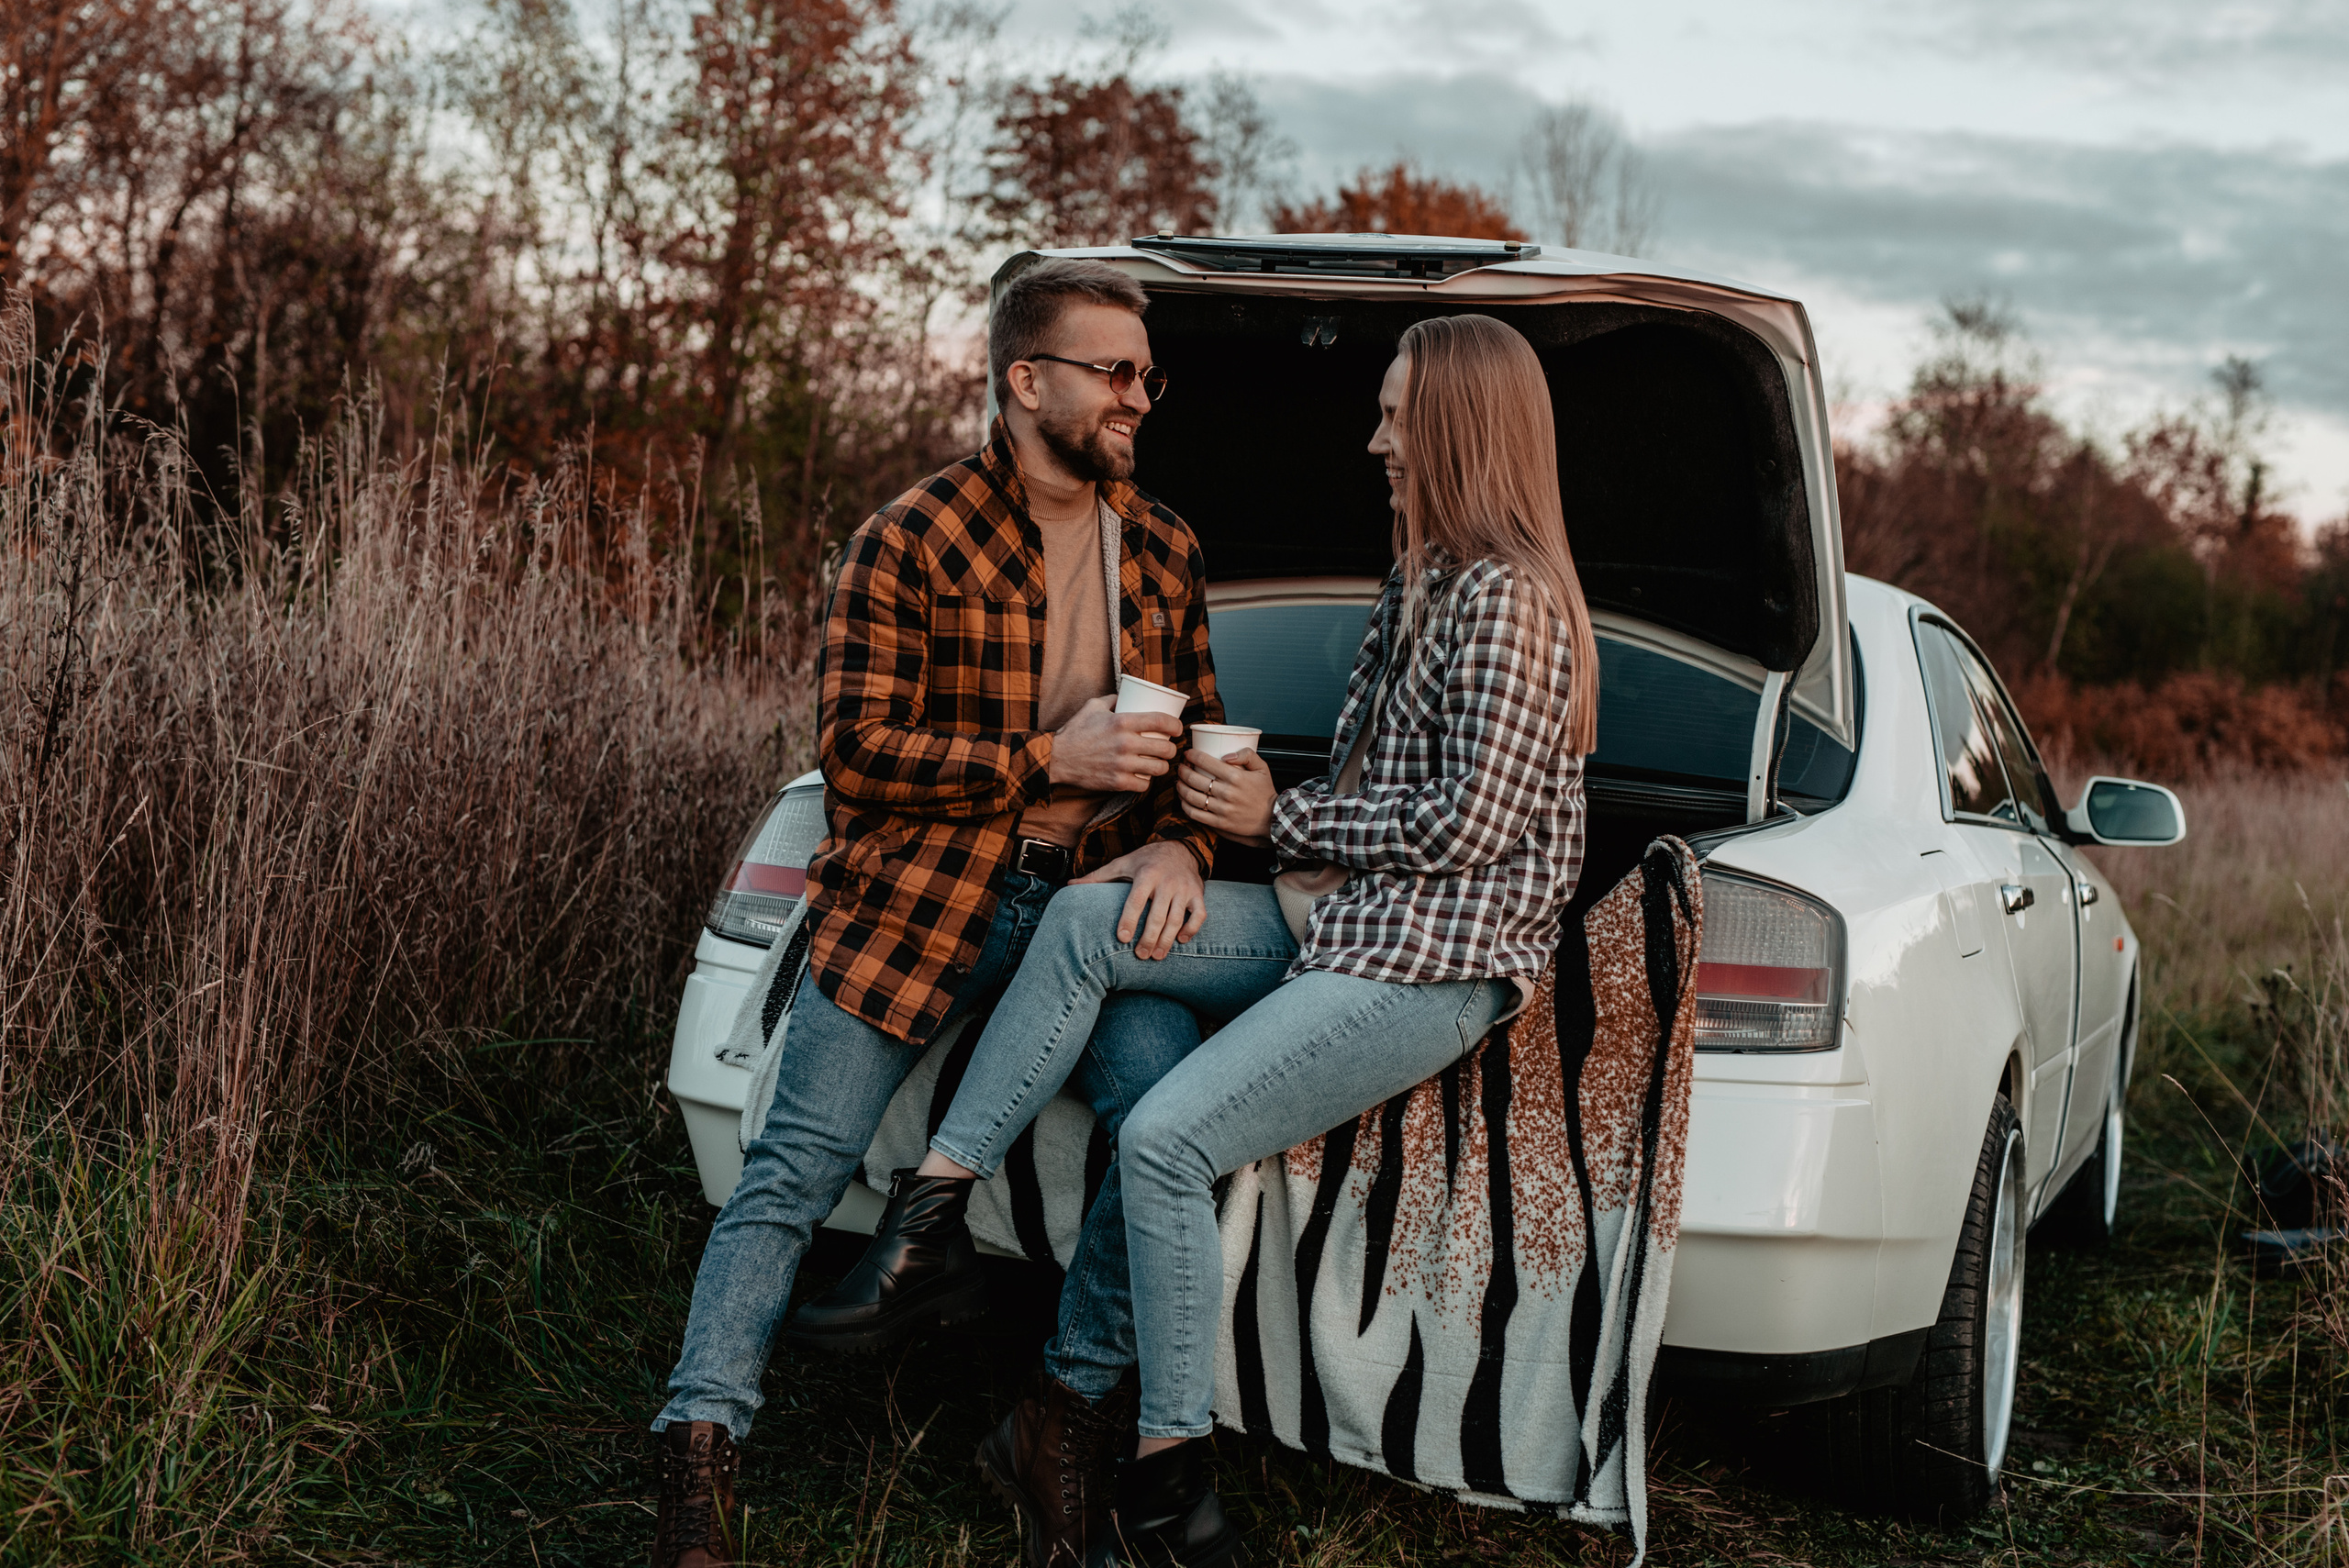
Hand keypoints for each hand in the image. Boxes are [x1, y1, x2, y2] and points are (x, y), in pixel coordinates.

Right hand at [1049, 695, 1181, 792]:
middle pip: (1165, 748)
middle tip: (1167, 749)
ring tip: (1158, 763)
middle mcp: (1125, 743)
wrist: (1057, 758)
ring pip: (1159, 768)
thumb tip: (1126, 695)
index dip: (1176, 725)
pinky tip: (1143, 777)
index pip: (1161, 721)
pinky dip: (1145, 782)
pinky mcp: (1117, 782)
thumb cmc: (1075, 731)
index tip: (1178, 729)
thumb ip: (1112, 699)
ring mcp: (1122, 765)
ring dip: (1161, 766)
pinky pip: (1144, 785)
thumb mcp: (1092, 707)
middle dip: (1171, 749)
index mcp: (1122, 722)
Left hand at [1071, 839, 1205, 959]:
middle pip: (1158, 915)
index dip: (1129, 919)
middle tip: (1139, 955)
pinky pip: (1199, 915)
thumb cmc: (1145, 860)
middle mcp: (1167, 881)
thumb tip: (1070, 886)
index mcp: (1146, 873)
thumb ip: (1097, 877)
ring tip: (1156, 956)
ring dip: (1167, 940)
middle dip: (1149, 938)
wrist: (1180, 847)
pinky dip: (1192, 929)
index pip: (1136, 899)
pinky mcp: (1198, 894)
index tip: (1122, 938)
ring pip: (1177, 919)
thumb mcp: (1122, 863)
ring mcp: (1185, 888)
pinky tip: (1181, 941)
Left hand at [1177, 747, 1275, 843]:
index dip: (1192, 755)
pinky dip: (1185, 805)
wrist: (1272, 818)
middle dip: (1183, 770)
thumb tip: (1226, 755)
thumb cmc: (1265, 792)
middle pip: (1194, 779)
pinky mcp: (1220, 823)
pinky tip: (1183, 799)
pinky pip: (1195, 814)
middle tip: (1181, 767)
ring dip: (1180, 787)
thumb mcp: (1262, 768)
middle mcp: (1227, 793)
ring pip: (1191, 796)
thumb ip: (1247, 754)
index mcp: (1236, 777)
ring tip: (1178, 781)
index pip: (1206, 762)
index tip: (1188, 753)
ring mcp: (1222, 809)